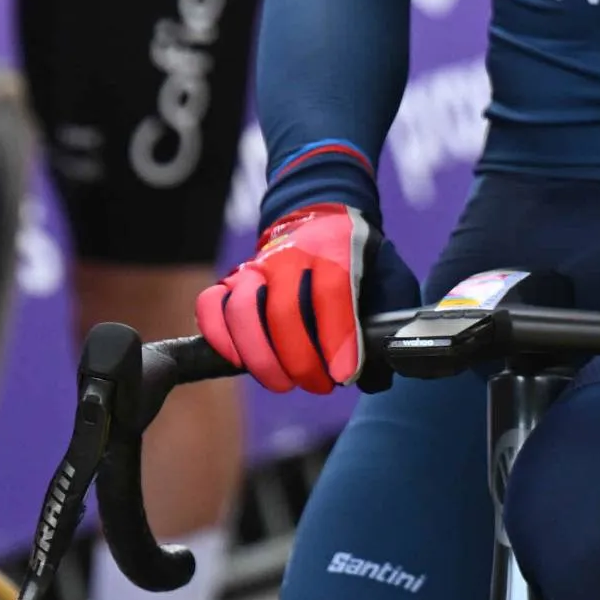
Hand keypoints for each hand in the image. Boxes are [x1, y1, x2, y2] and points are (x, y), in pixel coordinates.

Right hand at [195, 203, 410, 391]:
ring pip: (241, 311)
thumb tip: (375, 375)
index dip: (337, 339)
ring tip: (282, 382)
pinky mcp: (232, 277)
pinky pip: (211, 306)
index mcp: (334, 249)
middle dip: (300, 360)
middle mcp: (289, 255)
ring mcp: (255, 265)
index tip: (344, 374)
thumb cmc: (356, 255)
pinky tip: (241, 361)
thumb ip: (389, 317)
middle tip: (318, 384)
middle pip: (283, 311)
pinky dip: (220, 338)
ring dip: (260, 358)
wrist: (318, 214)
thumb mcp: (388, 274)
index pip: (331, 293)